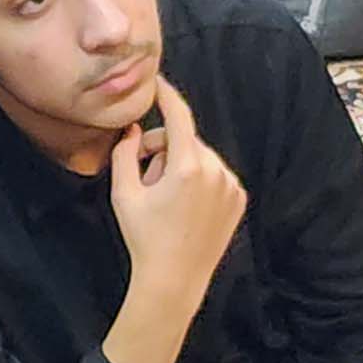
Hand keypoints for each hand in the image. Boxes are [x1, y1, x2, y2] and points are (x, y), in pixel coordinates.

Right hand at [109, 76, 245, 303]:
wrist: (175, 279)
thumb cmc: (144, 238)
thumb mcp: (124, 194)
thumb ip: (125, 154)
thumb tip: (134, 130)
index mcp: (187, 167)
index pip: (178, 116)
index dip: (167, 95)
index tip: (157, 82)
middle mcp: (215, 171)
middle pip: (185, 140)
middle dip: (163, 149)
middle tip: (144, 176)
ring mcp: (231, 185)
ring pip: (200, 157)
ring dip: (181, 165)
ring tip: (166, 198)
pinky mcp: (238, 198)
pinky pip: (215, 175)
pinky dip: (200, 180)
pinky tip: (186, 207)